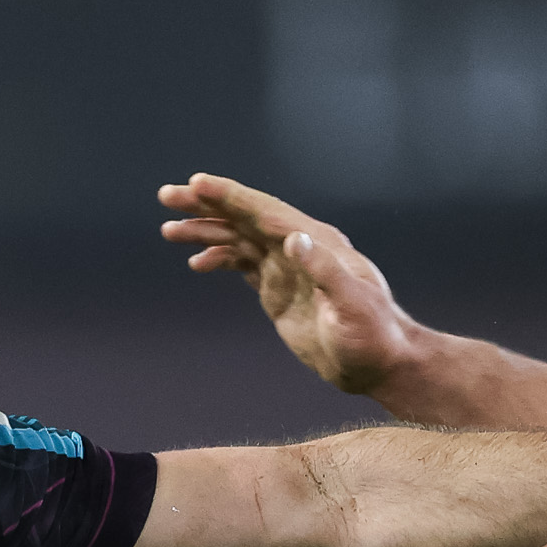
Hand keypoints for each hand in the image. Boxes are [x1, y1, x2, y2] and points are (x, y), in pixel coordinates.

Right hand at [156, 173, 424, 394]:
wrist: (378, 363)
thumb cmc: (372, 336)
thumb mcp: (352, 305)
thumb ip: (325, 272)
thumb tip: (294, 239)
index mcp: (317, 243)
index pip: (265, 212)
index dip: (230, 197)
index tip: (197, 184)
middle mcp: (301, 247)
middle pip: (246, 217)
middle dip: (206, 205)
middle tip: (167, 195)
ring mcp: (288, 267)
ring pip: (239, 238)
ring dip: (205, 231)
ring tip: (168, 229)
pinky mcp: (280, 288)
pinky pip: (243, 263)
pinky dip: (219, 258)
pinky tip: (197, 262)